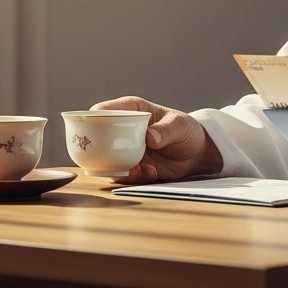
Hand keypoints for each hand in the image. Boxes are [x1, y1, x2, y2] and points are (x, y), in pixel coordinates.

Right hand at [90, 96, 222, 183]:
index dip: (92, 118)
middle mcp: (122, 129)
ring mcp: (124, 149)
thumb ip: (165, 130)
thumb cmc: (186, 130)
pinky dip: (132, 177)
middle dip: (98, 150)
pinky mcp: (131, 166)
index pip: (103, 110)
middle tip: (113, 158)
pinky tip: (150, 172)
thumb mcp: (179, 125)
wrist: (196, 153)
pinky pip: (121, 175)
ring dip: (116, 168)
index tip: (93, 129)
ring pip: (105, 160)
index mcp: (130, 110)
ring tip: (138, 169)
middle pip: (96, 138)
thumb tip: (150, 137)